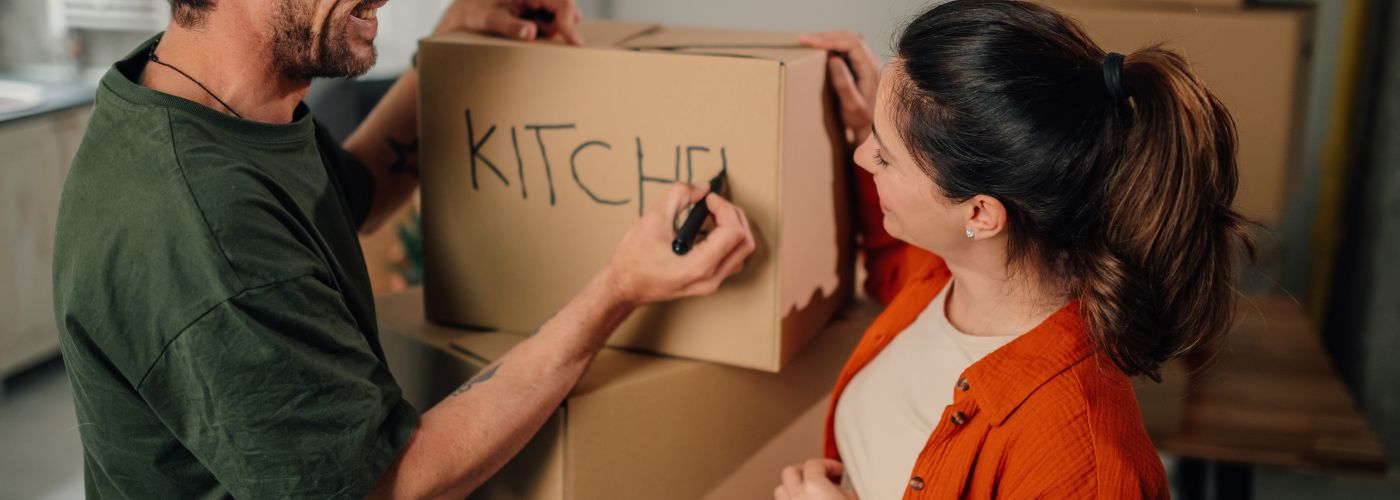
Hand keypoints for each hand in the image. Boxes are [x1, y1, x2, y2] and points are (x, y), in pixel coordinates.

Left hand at [434, 0, 583, 44]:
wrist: (463, 12)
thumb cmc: (474, 12)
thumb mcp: (489, 19)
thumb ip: (511, 26)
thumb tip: (530, 33)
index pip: (563, 2)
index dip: (570, 20)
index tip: (573, 41)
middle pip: (566, 8)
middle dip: (563, 24)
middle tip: (545, 36)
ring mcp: (536, 4)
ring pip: (560, 17)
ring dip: (552, 29)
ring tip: (529, 33)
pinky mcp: (535, 12)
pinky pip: (550, 23)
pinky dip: (546, 31)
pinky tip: (529, 33)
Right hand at [603, 182, 755, 305]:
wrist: (623, 287)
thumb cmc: (634, 261)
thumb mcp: (652, 220)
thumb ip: (678, 196)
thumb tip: (702, 187)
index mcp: (699, 267)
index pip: (733, 232)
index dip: (724, 208)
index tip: (707, 199)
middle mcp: (710, 279)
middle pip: (745, 243)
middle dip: (733, 215)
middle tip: (713, 203)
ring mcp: (710, 283)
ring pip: (741, 252)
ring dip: (732, 227)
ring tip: (710, 215)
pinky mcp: (707, 281)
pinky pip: (730, 258)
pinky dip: (726, 239)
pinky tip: (707, 229)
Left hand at [775, 458, 858, 499]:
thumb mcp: (854, 499)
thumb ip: (843, 489)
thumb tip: (838, 488)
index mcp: (814, 487)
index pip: (814, 464)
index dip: (828, 464)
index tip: (838, 470)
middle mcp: (796, 498)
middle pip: (790, 472)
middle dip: (804, 471)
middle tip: (819, 475)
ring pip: (781, 490)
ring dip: (793, 487)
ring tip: (809, 492)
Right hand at [798, 31, 880, 146]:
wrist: (873, 128)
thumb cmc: (861, 120)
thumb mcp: (851, 104)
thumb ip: (843, 82)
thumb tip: (833, 59)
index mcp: (870, 68)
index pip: (851, 43)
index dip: (829, 39)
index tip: (810, 42)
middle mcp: (871, 61)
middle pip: (849, 37)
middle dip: (826, 36)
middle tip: (804, 40)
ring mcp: (867, 62)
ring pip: (848, 41)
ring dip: (829, 38)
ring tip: (809, 42)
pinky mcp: (861, 66)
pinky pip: (847, 48)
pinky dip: (832, 45)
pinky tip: (820, 49)